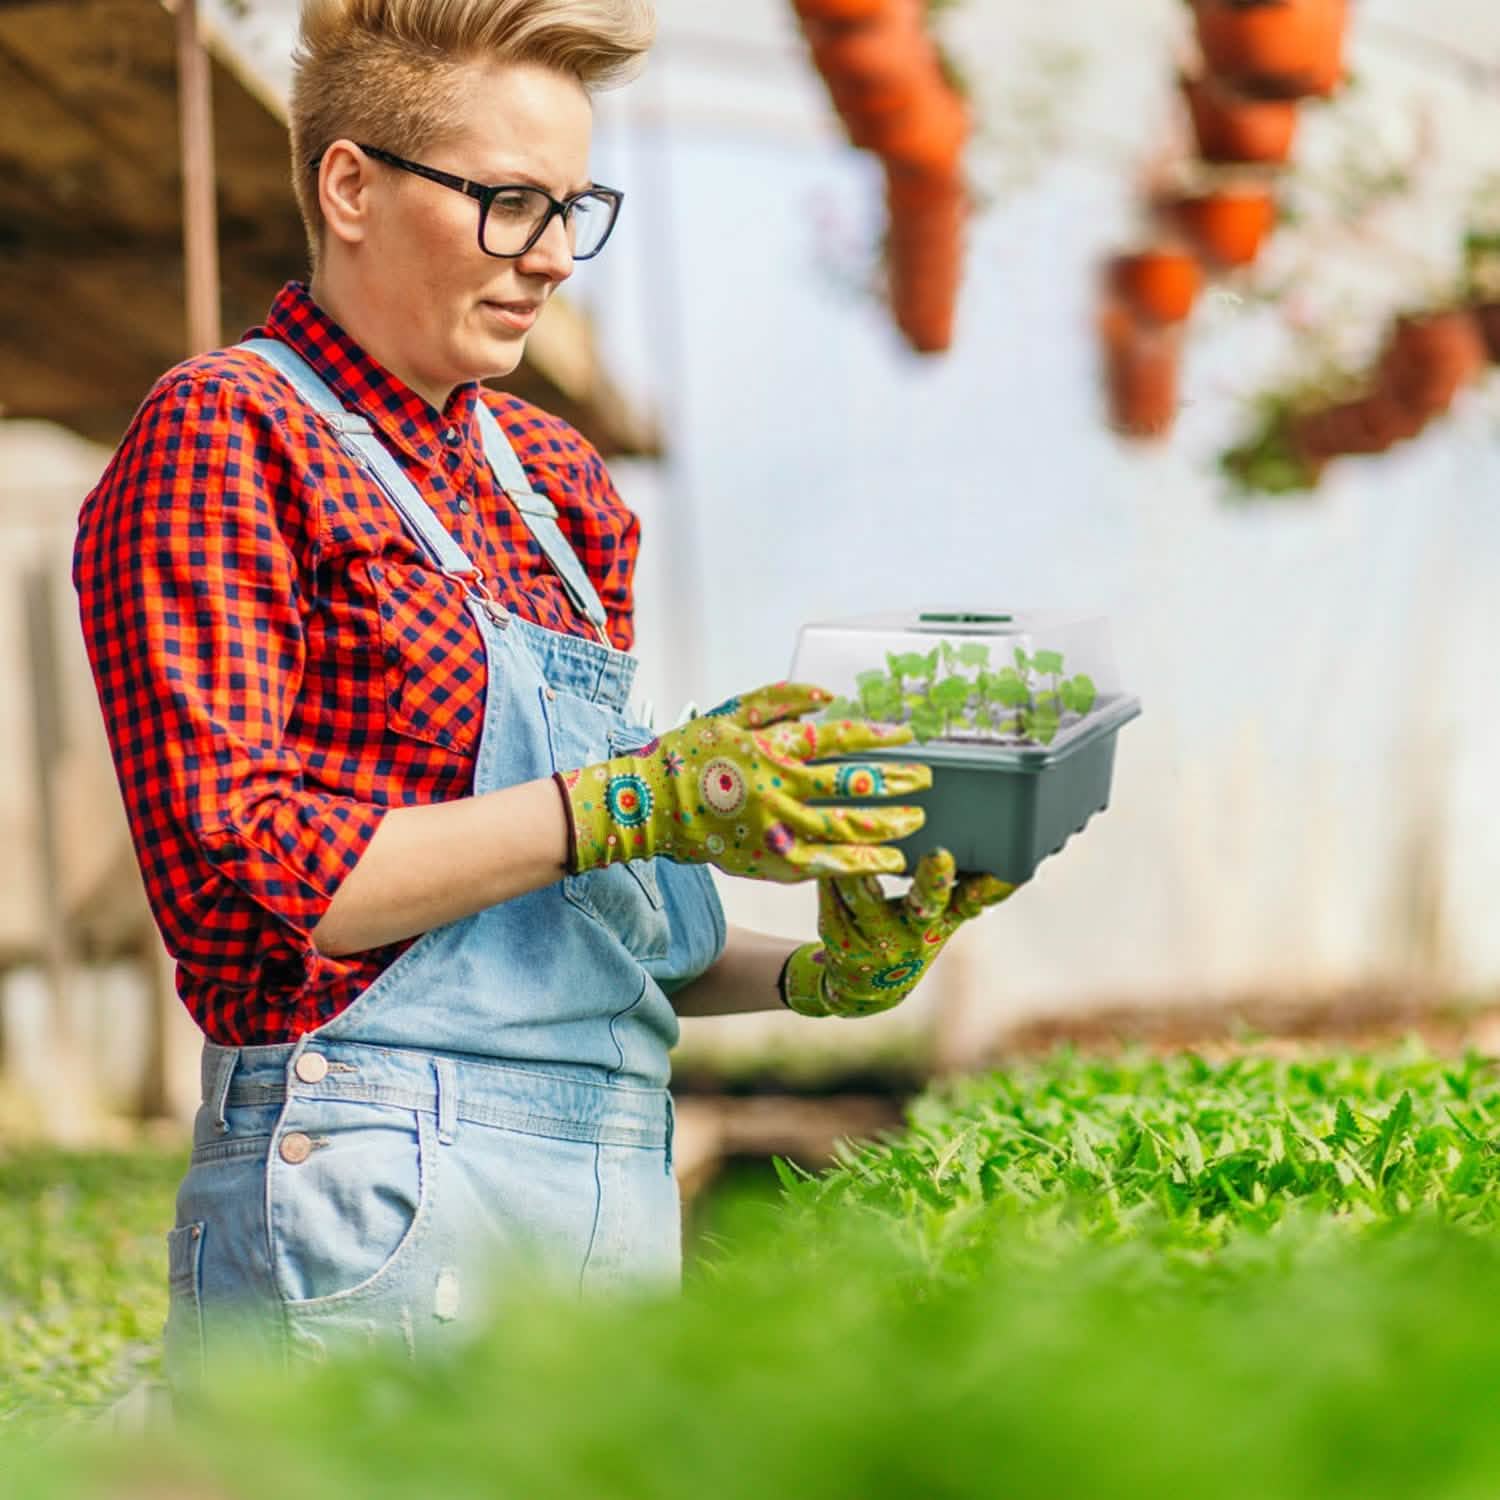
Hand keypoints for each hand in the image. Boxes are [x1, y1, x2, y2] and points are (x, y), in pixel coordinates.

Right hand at [556, 682, 932, 883]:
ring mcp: (774, 829)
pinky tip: (886, 863)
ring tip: (916, 823)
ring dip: (885, 826)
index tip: (907, 736)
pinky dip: (857, 865)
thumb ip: (779, 700)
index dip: (876, 737)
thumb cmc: (689, 754)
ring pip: (843, 830)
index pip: (837, 739)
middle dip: (894, 783)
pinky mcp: (766, 862)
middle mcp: (778, 789)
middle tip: (926, 782)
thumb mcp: (729, 712)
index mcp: (772, 748)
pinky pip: (822, 867)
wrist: (648, 806)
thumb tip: (828, 695)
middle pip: (850, 788)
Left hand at [781, 848, 1017, 1017]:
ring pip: (864, 896)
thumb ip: (972, 891)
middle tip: (924, 851)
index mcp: (942, 922)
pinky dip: (828, 876)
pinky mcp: (840, 941)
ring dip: (858, 865)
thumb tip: (1017, 866)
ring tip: (851, 833)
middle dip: (926, 878)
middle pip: (920, 903)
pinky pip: (831, 900)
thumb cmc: (913, 934)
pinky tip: (821, 852)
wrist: (868, 989)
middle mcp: (914, 936)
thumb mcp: (944, 919)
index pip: (964, 900)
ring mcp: (876, 943)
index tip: (951, 855)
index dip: (974, 884)